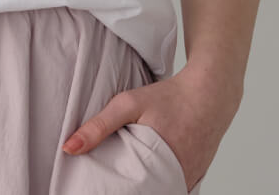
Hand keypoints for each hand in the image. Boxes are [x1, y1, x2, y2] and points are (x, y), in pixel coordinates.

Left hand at [60, 63, 241, 191]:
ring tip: (124, 178)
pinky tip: (146, 174)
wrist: (210, 93)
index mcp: (159, 167)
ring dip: (145, 188)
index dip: (115, 192)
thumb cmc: (168, 97)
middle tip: (106, 183)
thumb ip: (99, 126)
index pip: (133, 194)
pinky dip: (160, 183)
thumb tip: (68, 148)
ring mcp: (189, 180)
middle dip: (129, 190)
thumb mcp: (128, 104)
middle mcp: (178, 180)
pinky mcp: (195, 177)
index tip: (97, 188)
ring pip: (161, 192)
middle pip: (147, 194)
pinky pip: (173, 187)